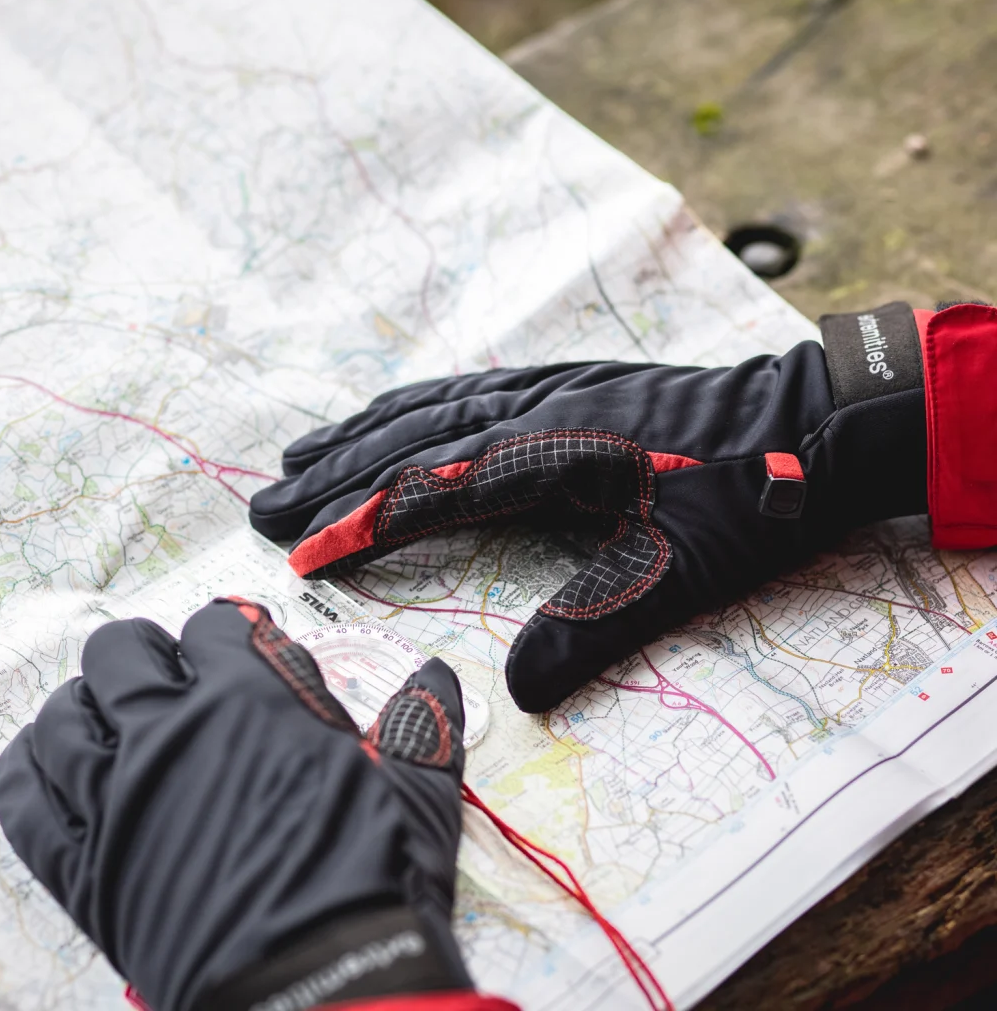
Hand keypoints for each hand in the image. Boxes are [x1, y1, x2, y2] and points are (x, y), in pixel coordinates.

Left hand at [0, 598, 477, 1010]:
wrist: (321, 994)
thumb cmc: (370, 886)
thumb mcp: (416, 791)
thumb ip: (421, 721)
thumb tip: (435, 679)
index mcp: (249, 703)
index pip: (212, 628)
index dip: (229, 630)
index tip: (240, 644)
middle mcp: (171, 737)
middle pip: (121, 652)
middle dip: (149, 651)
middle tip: (175, 674)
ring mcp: (118, 800)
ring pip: (65, 715)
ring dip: (87, 703)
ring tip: (114, 714)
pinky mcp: (85, 869)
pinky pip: (26, 798)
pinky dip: (33, 768)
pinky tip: (56, 763)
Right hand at [250, 302, 947, 712]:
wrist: (811, 422)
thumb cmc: (751, 498)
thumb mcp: (682, 570)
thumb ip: (595, 625)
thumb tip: (518, 691)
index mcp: (553, 454)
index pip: (432, 491)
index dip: (362, 524)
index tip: (299, 554)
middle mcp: (535, 411)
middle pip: (413, 443)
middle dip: (336, 478)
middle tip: (263, 508)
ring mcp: (548, 389)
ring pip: (430, 409)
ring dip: (361, 434)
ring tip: (300, 456)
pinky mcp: (567, 382)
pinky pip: (467, 390)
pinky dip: (412, 406)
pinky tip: (393, 414)